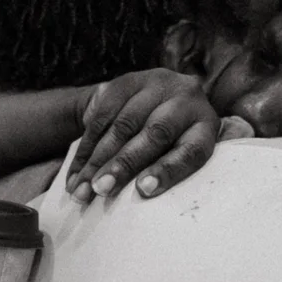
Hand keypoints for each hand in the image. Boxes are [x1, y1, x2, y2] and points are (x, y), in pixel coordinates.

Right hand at [67, 69, 244, 203]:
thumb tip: (139, 199)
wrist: (148, 101)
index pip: (192, 149)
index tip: (144, 190)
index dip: (168, 170)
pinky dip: (85, 150)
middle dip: (124, 164)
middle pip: (156, 133)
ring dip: (98, 160)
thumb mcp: (179, 154)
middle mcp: (187, 98)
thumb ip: (167, 172)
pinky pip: (101, 118)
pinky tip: (75, 174)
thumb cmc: (168, 144)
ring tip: (83, 189)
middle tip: (102, 190)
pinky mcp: (127, 82)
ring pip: (123, 125)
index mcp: (206, 124)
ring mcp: (156, 85)